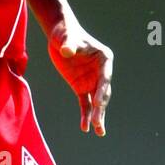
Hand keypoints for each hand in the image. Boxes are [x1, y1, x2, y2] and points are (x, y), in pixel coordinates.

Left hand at [48, 19, 112, 135]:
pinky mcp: (81, 86)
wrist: (59, 34)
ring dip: (97, 116)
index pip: (105, 78)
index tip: (98, 103)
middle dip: (101, 108)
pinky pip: (85, 103)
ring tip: (99, 131)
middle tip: (98, 123)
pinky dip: (85, 115)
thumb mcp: (67, 37)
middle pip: (103, 92)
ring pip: (96, 102)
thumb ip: (69, 44)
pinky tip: (85, 128)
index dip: (102, 90)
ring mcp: (92, 80)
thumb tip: (67, 51)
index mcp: (104, 59)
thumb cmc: (66, 32)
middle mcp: (101, 72)